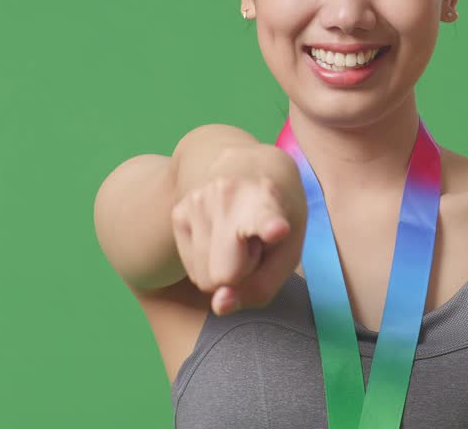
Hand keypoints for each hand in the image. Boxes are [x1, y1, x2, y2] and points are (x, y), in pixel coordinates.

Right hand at [171, 144, 306, 316]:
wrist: (243, 163)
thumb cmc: (276, 214)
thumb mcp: (290, 249)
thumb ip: (263, 286)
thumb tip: (219, 305)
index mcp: (267, 199)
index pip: (264, 218)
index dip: (269, 227)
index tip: (277, 230)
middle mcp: (228, 196)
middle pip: (225, 277)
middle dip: (242, 274)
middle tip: (255, 246)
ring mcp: (197, 202)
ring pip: (206, 280)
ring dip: (226, 268)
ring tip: (239, 237)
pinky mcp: (178, 213)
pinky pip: (194, 272)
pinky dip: (210, 263)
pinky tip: (222, 235)